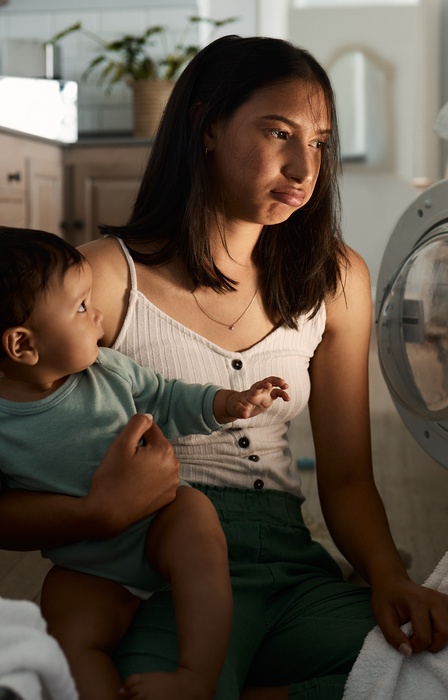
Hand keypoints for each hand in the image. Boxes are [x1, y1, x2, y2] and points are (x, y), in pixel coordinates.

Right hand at [85, 414, 179, 537]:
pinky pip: (162, 480)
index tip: (125, 447)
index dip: (136, 435)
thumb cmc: (112, 477)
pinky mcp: (168, 498)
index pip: (151, 430)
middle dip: (145, 449)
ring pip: (161, 463)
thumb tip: (149, 416)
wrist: (108, 514)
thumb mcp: (121, 444)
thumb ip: (137, 424)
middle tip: (126, 461)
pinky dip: (153, 479)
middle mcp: (174, 466)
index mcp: (165, 450)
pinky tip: (138, 485)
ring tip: (132, 474)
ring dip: (150, 463)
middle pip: (158, 447)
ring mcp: (173, 484)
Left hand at [227, 376, 289, 419]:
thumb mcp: (236, 409)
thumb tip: (245, 415)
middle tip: (282, 382)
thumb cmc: (236, 405)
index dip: (263, 385)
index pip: (257, 387)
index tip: (268, 384)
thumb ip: (241, 412)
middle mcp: (259, 391)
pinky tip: (287, 398)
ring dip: (280, 384)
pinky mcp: (268, 397)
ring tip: (286, 387)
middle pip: (267, 381)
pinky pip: (277, 393)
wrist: (237, 405)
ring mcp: (264, 393)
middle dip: (275, 380)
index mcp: (251, 393)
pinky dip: (282, 394)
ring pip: (274, 385)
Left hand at [372, 575, 447, 654]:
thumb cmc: (386, 599)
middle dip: (432, 645)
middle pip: (444, 632)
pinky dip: (443, 630)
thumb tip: (408, 652)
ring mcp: (442, 600)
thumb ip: (393, 636)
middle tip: (418, 642)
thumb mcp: (382, 617)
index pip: (424, 636)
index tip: (406, 643)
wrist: (391, 582)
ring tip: (425, 635)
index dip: (415, 647)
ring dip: (439, 639)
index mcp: (417, 602)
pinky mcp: (446, 602)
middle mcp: (433, 599)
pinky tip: (433, 629)